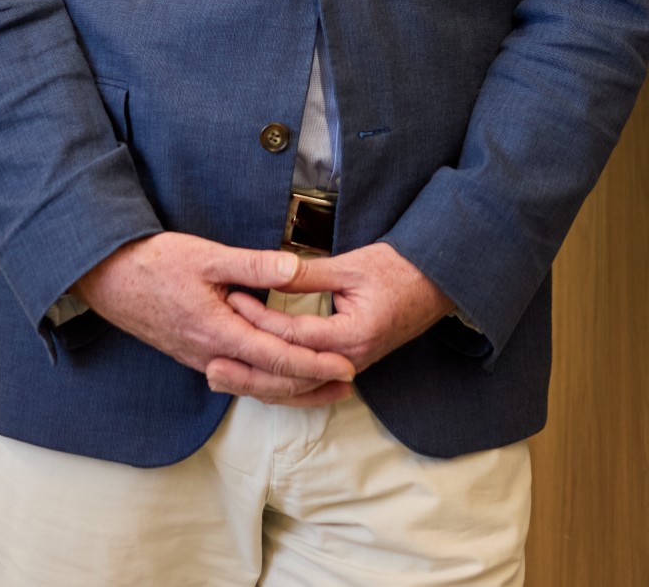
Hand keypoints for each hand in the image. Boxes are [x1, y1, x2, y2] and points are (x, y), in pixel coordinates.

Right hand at [75, 233, 355, 405]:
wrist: (110, 278)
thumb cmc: (157, 262)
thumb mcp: (208, 256)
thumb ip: (254, 264)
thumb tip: (296, 269)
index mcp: (219, 331)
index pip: (277, 358)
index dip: (314, 365)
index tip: (345, 367)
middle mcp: (211, 355)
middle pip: (270, 383)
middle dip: (311, 387)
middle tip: (348, 385)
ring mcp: (201, 359)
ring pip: (254, 385)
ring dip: (291, 389)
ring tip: (323, 388)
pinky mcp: (194, 356)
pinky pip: (239, 378)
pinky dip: (266, 382)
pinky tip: (279, 377)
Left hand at [224, 242, 454, 384]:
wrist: (437, 282)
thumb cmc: (398, 269)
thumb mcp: (351, 265)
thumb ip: (308, 275)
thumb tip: (270, 272)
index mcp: (351, 334)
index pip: (293, 334)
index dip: (259, 318)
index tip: (232, 299)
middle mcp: (351, 359)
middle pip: (290, 371)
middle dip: (250, 366)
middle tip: (211, 358)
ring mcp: (353, 365)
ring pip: (299, 382)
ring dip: (261, 380)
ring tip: (224, 374)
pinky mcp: (351, 362)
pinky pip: (311, 377)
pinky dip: (283, 378)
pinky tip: (258, 376)